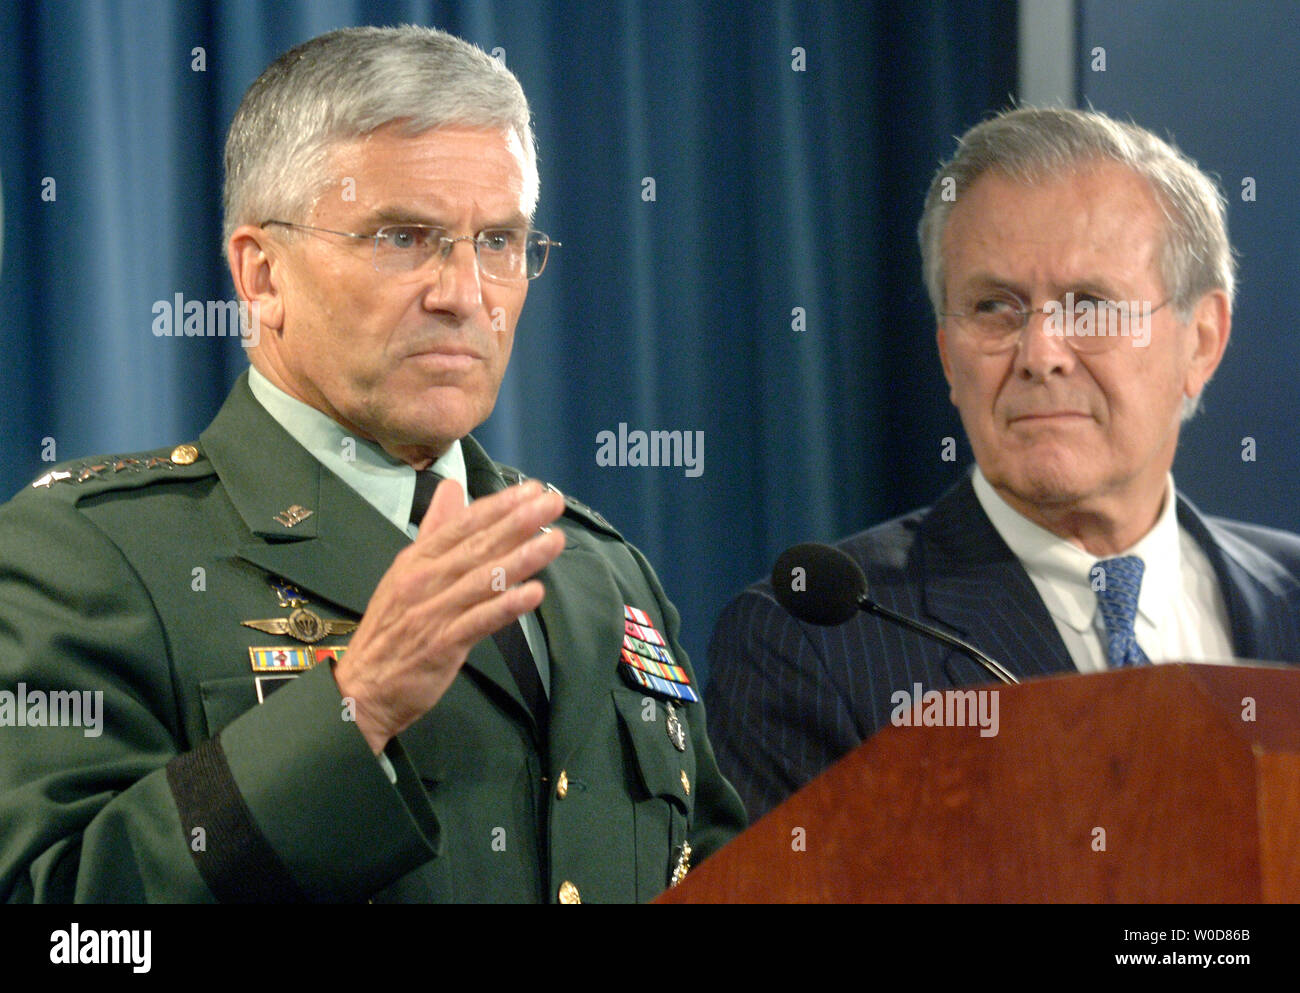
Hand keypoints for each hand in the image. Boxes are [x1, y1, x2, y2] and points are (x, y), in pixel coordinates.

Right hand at [333, 478, 565, 752]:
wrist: (361, 688)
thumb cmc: (391, 628)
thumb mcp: (406, 571)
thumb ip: (435, 530)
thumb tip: (451, 487)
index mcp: (417, 559)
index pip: (463, 525)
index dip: (499, 505)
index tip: (532, 489)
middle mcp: (424, 579)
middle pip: (477, 545)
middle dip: (518, 522)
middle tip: (553, 502)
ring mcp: (433, 611)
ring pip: (483, 579)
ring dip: (522, 558)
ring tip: (554, 540)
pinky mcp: (442, 644)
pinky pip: (479, 621)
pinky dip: (507, 606)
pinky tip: (534, 593)